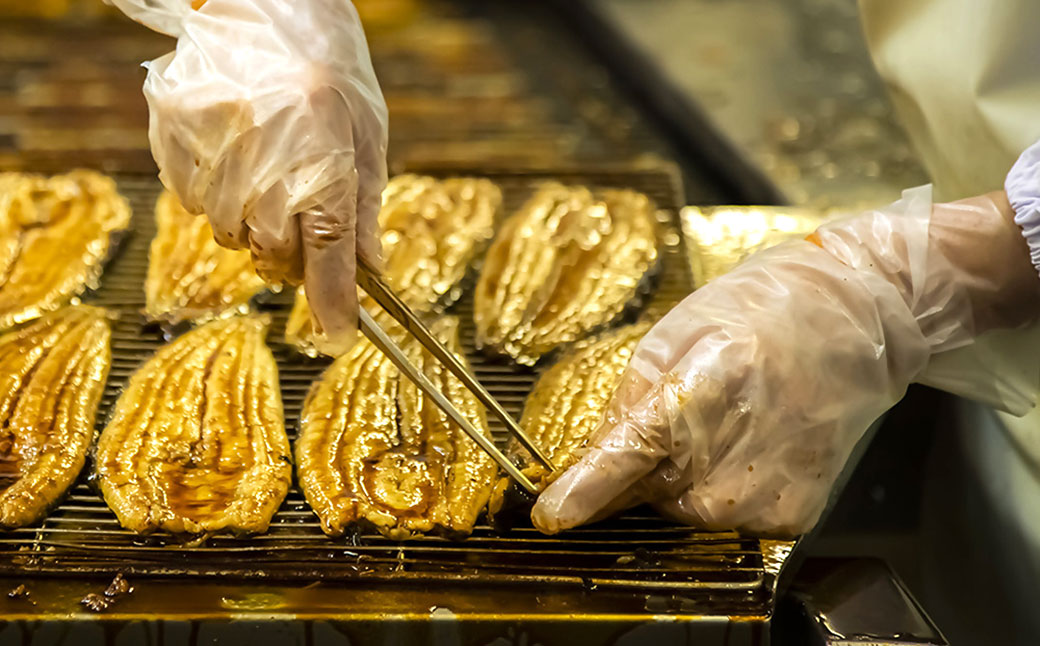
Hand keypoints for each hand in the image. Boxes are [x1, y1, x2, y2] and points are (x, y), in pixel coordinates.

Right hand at [111, 0, 387, 353]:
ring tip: (268, 170)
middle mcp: (265, 167)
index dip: (332, 305)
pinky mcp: (172, 136)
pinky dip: (214, 192)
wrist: (268, 0)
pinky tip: (235, 154)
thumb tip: (371, 270)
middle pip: (271, 256)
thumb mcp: (368, 136)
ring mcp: (212, 153)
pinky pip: (191, 198)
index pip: (328, 257)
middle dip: (290, 255)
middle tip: (302, 221)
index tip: (338, 338)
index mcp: (324, 165)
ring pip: (228, 233)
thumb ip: (365, 208)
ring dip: (251, 222)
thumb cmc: (331, 67)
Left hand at [533, 188, 1038, 536]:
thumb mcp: (680, 330)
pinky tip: (752, 445)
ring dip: (684, 478)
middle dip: (646, 463)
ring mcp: (770, 491)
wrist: (863, 320)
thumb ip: (631, 399)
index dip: (586, 489)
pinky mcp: (793, 516)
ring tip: (727, 422)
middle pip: (649, 491)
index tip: (553, 515)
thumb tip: (590, 457)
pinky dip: (724, 489)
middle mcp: (739, 451)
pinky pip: (727, 519)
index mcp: (707, 386)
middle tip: (687, 412)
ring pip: (685, 511)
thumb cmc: (768, 310)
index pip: (629, 454)